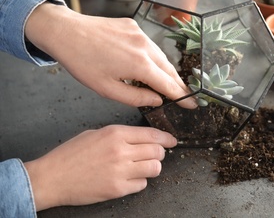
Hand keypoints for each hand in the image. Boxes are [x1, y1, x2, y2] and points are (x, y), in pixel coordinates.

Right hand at [24, 125, 176, 210]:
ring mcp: (120, 171)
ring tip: (142, 167)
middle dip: (159, 153)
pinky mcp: (117, 189)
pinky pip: (142, 184)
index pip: (152, 134)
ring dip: (152, 167)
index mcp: (116, 133)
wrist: (52, 177)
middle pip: (158, 151)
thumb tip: (141, 138)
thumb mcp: (95, 133)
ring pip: (155, 168)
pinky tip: (129, 178)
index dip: (166, 138)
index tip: (171, 141)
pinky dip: (140, 181)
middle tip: (155, 154)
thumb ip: (120, 134)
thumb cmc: (70, 155)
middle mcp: (121, 151)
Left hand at [25, 3, 196, 108]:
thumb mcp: (107, 89)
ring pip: (161, 56)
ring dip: (166, 71)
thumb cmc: (82, 63)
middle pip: (169, 70)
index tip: (192, 105)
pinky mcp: (133, 26)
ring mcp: (140, 33)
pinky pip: (149, 45)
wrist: (66, 32)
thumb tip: (157, 100)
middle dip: (178, 85)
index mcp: (140, 65)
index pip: (169, 85)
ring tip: (167, 84)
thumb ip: (136, 97)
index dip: (182, 97)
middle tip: (185, 96)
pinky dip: (153, 57)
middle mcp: (145, 46)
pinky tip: (147, 64)